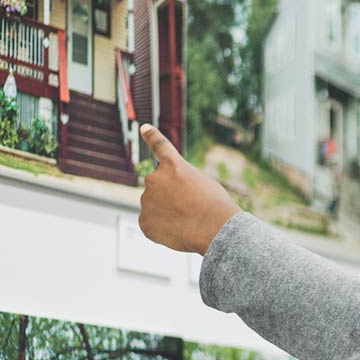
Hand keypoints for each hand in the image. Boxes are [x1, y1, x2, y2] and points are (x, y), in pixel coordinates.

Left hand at [138, 124, 239, 254]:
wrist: (214, 227)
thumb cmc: (216, 206)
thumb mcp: (204, 185)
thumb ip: (182, 186)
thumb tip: (168, 203)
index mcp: (173, 165)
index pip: (160, 147)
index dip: (152, 136)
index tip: (144, 128)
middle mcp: (154, 179)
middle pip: (158, 188)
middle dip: (168, 197)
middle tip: (188, 209)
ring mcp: (147, 200)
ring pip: (154, 207)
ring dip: (167, 213)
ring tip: (187, 221)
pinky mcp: (144, 221)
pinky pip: (151, 225)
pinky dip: (162, 229)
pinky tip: (178, 231)